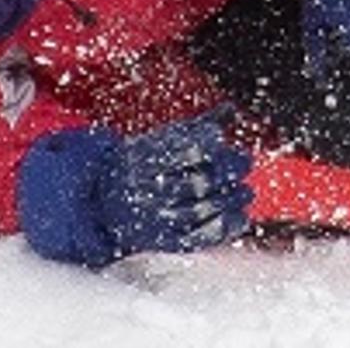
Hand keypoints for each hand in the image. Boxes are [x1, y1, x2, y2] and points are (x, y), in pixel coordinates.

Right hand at [17, 116, 254, 266]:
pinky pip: (199, 237)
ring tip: (246, 191)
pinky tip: (240, 216)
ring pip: (201, 210)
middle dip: (229, 170)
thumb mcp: (161, 139)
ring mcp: (157, 217)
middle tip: (245, 161)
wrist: (102, 202)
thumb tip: (231, 109)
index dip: (209, 144)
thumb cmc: (142, 163)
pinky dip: (225, 228)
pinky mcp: (165, 241)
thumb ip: (197, 126)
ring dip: (232, 199)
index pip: (186, 151)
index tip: (221, 138)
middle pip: (198, 181)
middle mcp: (149, 189)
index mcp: (146, 158)